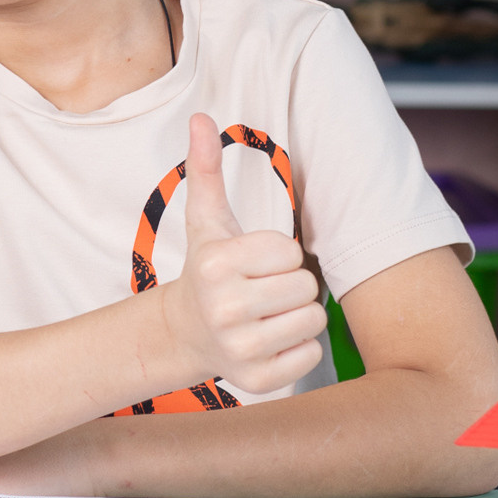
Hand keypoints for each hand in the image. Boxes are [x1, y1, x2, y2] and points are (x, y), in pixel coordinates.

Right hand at [160, 112, 324, 394]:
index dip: (277, 255)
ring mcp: (240, 348)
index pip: (290, 252)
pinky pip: (311, 355)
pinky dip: (296, 349)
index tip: (253, 264)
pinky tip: (267, 342)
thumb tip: (200, 117)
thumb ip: (207, 169)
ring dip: (296, 316)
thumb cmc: (208, 268)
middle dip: (290, 286)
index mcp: (217, 264)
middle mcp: (225, 308)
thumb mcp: (207, 221)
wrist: (185, 332)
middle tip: (261, 291)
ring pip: (312, 320)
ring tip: (266, 315)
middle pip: (306, 287)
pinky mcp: (257, 381)